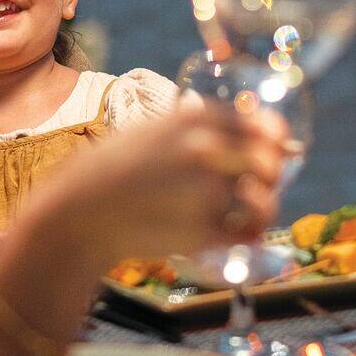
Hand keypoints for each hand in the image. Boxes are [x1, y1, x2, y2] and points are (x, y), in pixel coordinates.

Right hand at [34, 102, 286, 262]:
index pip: (260, 124)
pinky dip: (253, 234)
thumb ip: (190, 128)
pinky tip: (248, 234)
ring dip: (266, 205)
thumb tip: (232, 131)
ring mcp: (206, 194)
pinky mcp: (202, 232)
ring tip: (254, 210)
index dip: (274, 137)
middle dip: (272, 172)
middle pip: (269, 161)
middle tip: (262, 182)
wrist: (79, 214)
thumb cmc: (110, 170)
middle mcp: (206, 153)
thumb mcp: (150, 131)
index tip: (276, 147)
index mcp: (194, 122)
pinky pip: (249, 233)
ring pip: (265, 200)